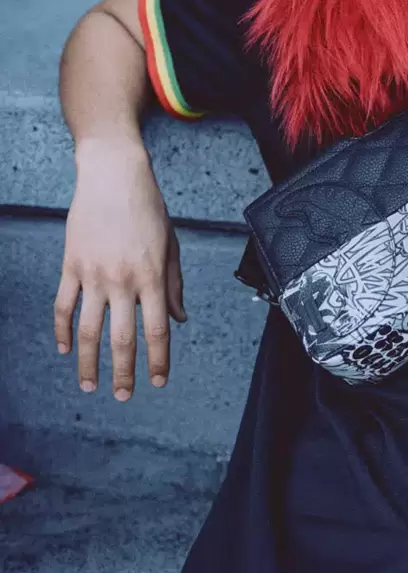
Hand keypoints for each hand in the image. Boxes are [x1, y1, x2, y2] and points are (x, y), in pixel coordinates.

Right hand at [54, 139, 186, 401]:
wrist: (114, 175)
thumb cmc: (148, 208)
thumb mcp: (171, 244)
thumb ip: (174, 284)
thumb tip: (180, 320)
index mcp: (152, 275)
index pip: (157, 330)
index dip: (158, 360)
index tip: (158, 382)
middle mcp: (123, 280)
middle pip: (123, 338)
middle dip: (124, 373)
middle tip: (124, 396)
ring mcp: (94, 274)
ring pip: (89, 330)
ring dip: (88, 363)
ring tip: (89, 385)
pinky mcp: (71, 265)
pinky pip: (64, 306)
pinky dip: (63, 331)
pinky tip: (66, 349)